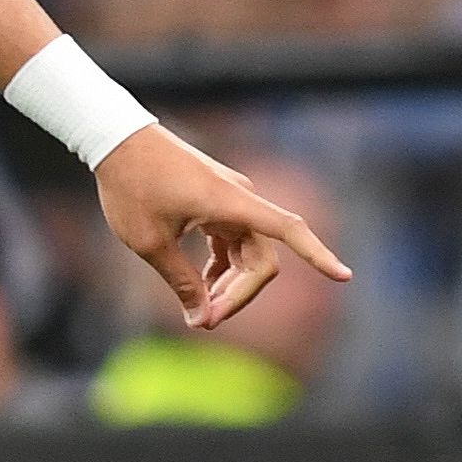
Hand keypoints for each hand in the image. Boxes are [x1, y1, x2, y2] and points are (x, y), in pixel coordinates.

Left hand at [96, 124, 349, 330]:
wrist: (116, 139)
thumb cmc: (131, 187)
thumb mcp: (150, 243)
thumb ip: (180, 282)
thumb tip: (202, 317)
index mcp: (232, 205)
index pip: (290, 231)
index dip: (319, 255)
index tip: (345, 276)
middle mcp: (240, 200)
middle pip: (262, 260)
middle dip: (239, 295)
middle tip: (204, 321)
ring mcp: (230, 201)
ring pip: (247, 254)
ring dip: (230, 285)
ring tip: (198, 310)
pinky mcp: (216, 202)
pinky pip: (232, 242)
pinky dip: (221, 267)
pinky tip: (200, 286)